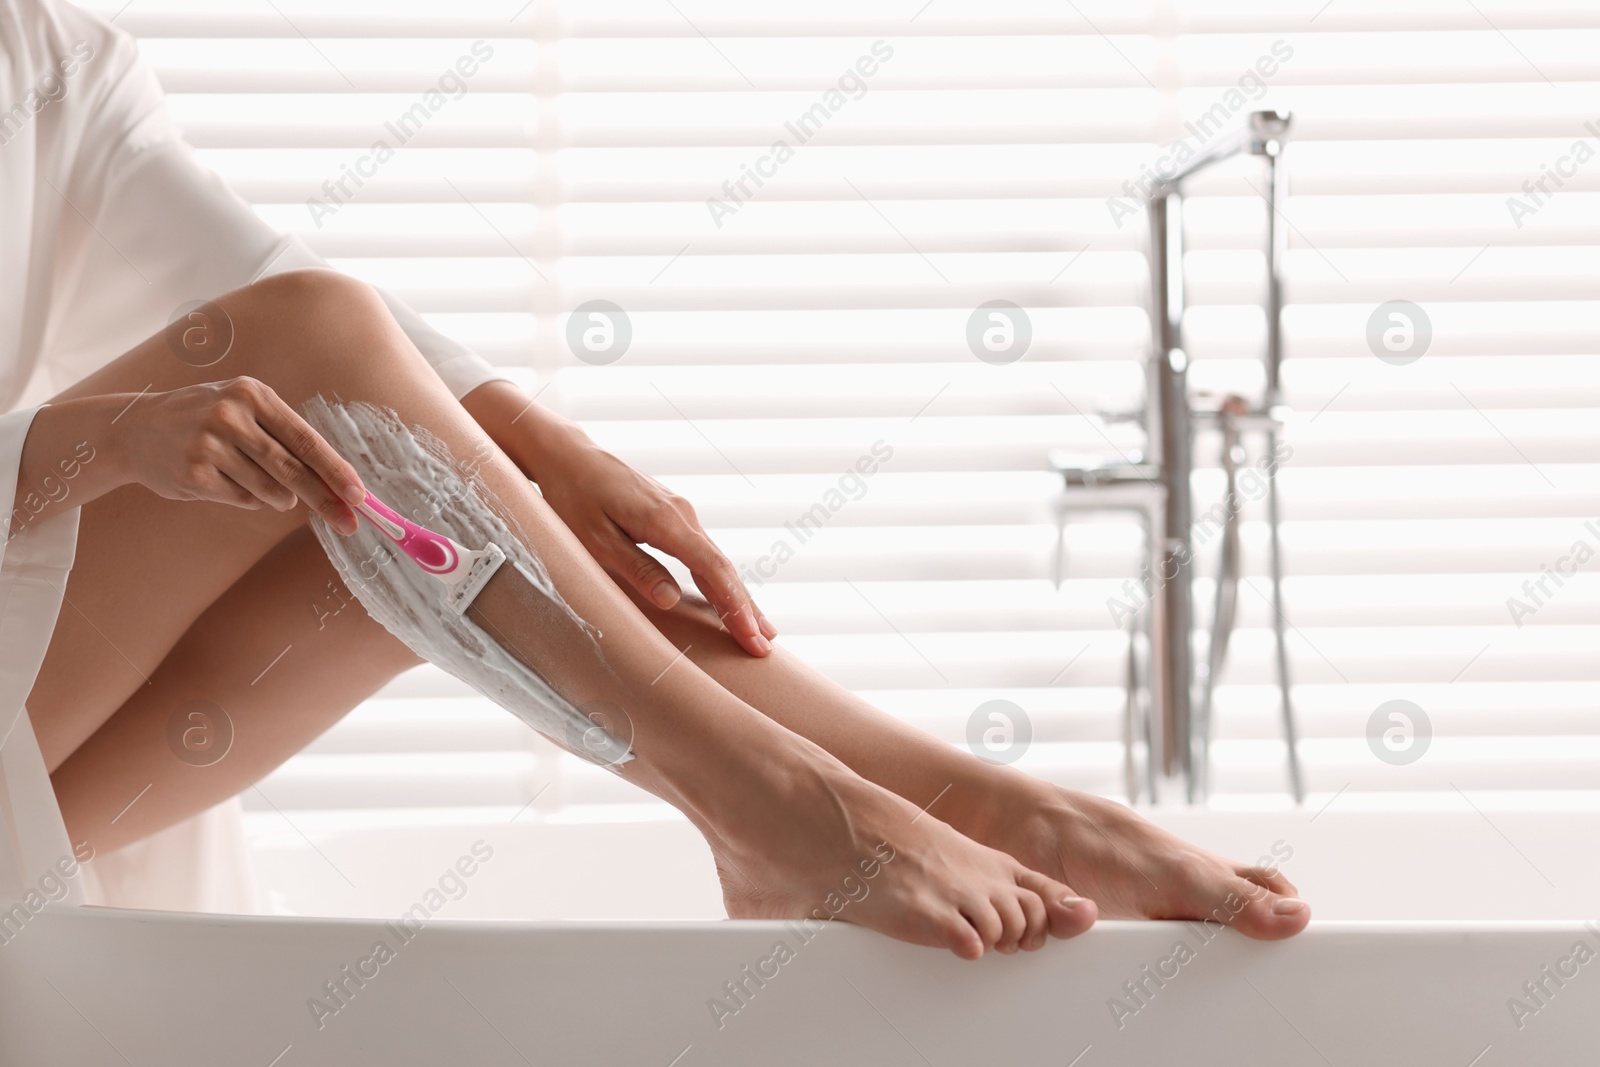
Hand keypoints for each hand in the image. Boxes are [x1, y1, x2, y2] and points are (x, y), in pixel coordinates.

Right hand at [115, 376, 366, 532]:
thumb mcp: (243, 409)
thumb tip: (334, 481)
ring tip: (259, 482)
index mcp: (253, 394)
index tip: (359, 495)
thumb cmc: (203, 419)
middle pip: (293, 469)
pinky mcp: (193, 473)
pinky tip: (224, 480)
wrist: (134, 429)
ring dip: (277, 497)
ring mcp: (209, 444)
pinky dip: (245, 498)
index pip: (306, 439)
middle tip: (348, 522)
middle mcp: (231, 415)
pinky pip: (241, 499)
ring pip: (270, 490)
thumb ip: (284, 438)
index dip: (335, 470)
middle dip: (325, 499)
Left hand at [524, 421, 777, 656]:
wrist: (568, 457)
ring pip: (716, 561)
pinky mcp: (672, 515)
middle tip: (764, 646)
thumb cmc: (573, 497)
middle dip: (746, 608)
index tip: (752, 635)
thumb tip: (671, 600)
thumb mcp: (595, 539)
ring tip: (758, 629)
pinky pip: (704, 552)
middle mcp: (682, 514)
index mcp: (666, 520)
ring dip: (737, 596)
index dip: (734, 605)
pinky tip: (729, 597)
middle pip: (723, 567)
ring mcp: (680, 512)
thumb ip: (636, 568)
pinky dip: (720, 579)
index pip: (712, 569)